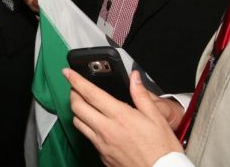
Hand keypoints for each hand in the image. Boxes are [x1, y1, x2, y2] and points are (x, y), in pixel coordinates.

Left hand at [65, 68, 182, 166]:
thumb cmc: (161, 149)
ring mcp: (102, 144)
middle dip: (73, 93)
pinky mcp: (102, 155)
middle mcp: (106, 130)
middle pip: (77, 107)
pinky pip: (88, 138)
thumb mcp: (156, 117)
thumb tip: (134, 78)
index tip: (68, 72)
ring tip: (83, 104)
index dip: (76, 80)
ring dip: (77, 110)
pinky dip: (87, 127)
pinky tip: (96, 124)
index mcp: (120, 116)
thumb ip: (141, 95)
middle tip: (76, 87)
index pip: (90, 94)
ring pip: (78, 123)